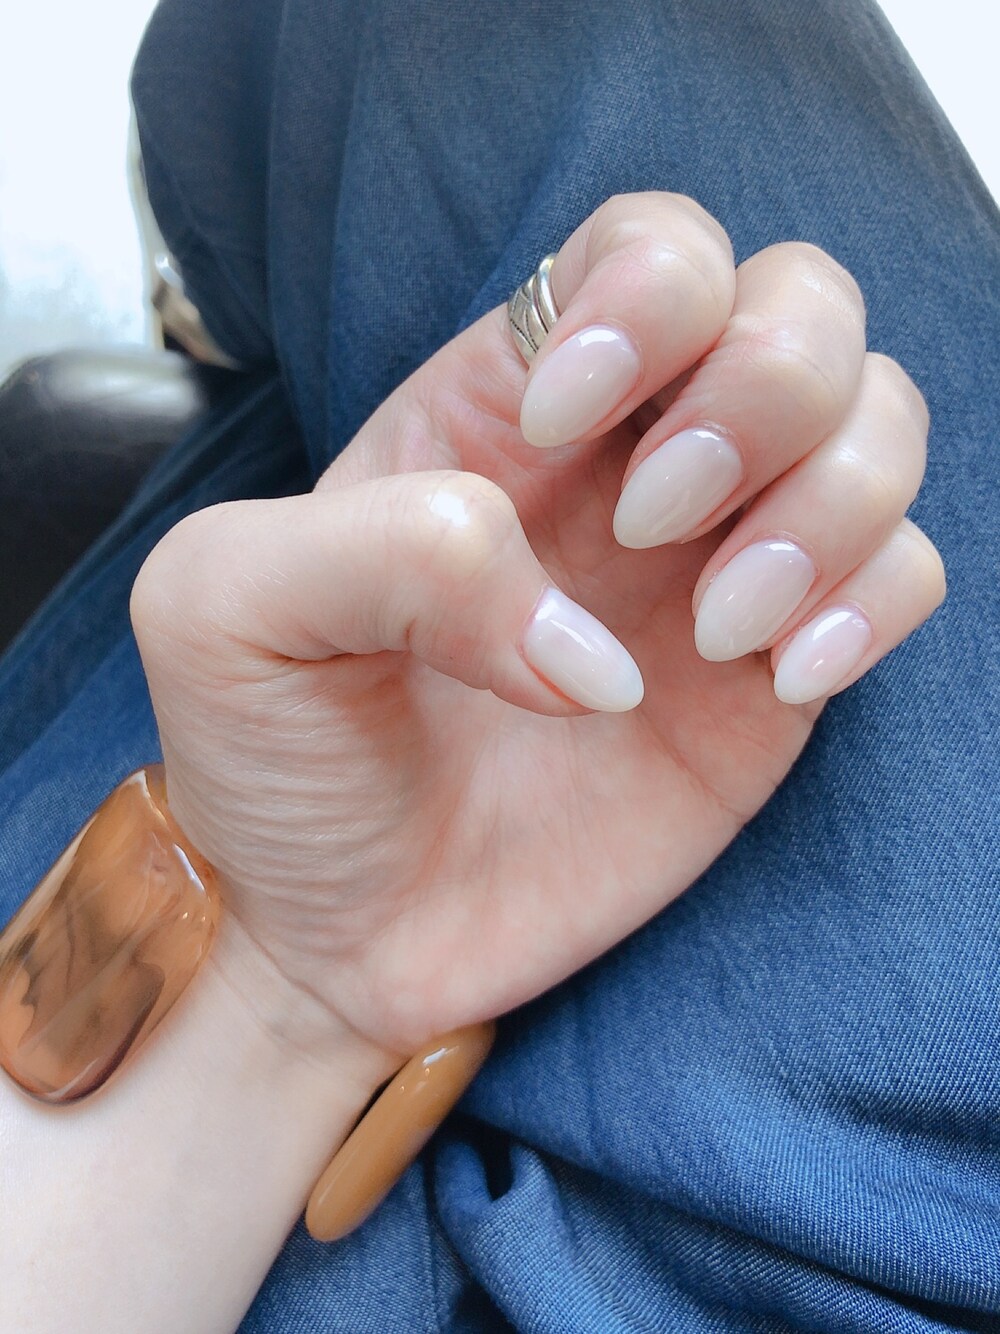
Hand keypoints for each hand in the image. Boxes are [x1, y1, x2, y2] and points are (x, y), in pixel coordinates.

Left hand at [130, 192, 943, 1062]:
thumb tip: (590, 641)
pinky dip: (876, 598)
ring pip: (877, 424)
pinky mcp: (770, 679)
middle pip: (798, 304)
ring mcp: (714, 567)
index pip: (647, 245)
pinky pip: (904, 576)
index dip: (645, 294)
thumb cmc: (276, 760)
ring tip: (717, 625)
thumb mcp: (231, 611)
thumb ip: (389, 549)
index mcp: (499, 407)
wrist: (338, 930)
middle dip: (759, 387)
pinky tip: (783, 672)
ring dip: (830, 499)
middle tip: (649, 522)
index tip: (551, 428)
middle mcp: (630, 464)